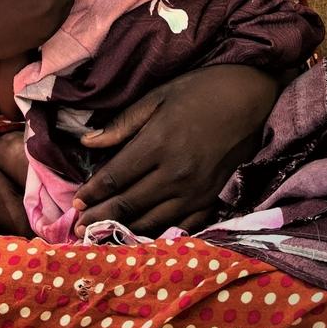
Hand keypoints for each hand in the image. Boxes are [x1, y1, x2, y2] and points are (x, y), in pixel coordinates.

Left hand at [72, 65, 280, 234]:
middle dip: (100, 216)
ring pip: (153, 220)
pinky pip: (182, 225)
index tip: (75, 204)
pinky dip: (160, 232)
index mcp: (157, 145)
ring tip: (102, 237)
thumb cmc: (201, 90)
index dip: (92, 193)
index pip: (115, 177)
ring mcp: (196, 190)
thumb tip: (87, 142)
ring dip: (125, 229)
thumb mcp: (157, 97)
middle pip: (129, 203)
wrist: (251, 97)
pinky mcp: (212, 197)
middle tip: (78, 228)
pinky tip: (144, 237)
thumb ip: (122, 124)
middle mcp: (175, 173)